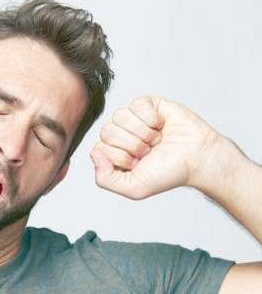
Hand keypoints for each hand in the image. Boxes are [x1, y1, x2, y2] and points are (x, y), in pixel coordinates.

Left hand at [89, 96, 221, 199]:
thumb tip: (94, 154)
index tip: (139, 164)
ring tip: (157, 140)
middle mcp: (119, 135)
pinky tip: (161, 126)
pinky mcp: (147, 105)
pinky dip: (152, 118)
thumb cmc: (168, 173)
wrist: (198, 158)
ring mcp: (132, 119)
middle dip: (133, 145)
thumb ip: (105, 179)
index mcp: (112, 154)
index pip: (99, 149)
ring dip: (143, 132)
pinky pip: (137, 105)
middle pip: (107, 131)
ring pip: (120, 116)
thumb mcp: (134, 188)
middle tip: (150, 152)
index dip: (121, 158)